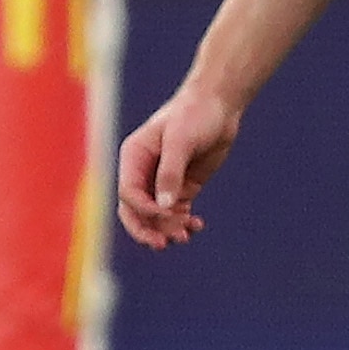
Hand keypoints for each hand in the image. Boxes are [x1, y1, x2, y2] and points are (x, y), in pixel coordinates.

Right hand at [115, 87, 239, 247]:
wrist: (220, 105)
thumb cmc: (195, 114)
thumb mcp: (181, 140)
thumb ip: (170, 173)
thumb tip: (162, 207)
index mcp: (134, 157)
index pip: (128, 192)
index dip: (143, 209)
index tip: (164, 216)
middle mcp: (143, 172)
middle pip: (135, 210)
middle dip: (146, 229)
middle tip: (162, 244)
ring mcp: (162, 182)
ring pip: (156, 216)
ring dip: (167, 229)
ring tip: (186, 236)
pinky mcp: (182, 187)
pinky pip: (176, 213)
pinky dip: (184, 222)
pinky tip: (197, 225)